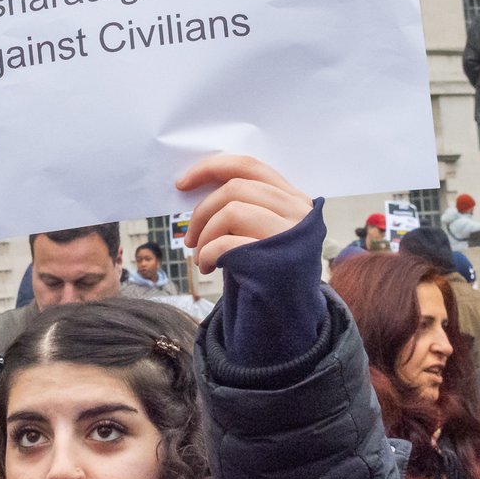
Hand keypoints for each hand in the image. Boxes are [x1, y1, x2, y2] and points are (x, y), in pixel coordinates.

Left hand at [175, 154, 312, 274]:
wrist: (288, 312)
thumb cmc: (267, 268)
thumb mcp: (265, 229)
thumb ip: (246, 205)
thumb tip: (195, 185)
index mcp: (294, 198)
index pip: (248, 166)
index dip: (210, 169)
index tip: (182, 184)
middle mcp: (298, 212)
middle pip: (235, 188)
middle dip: (202, 211)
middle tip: (190, 238)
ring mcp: (289, 236)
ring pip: (230, 211)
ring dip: (205, 235)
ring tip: (200, 256)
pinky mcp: (275, 261)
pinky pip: (225, 244)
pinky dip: (207, 254)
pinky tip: (207, 266)